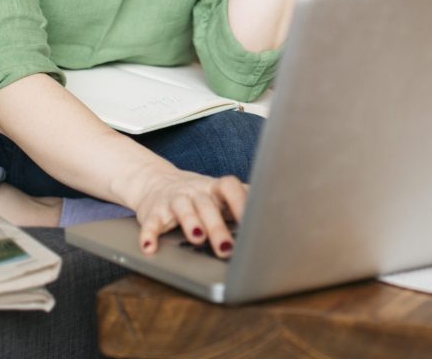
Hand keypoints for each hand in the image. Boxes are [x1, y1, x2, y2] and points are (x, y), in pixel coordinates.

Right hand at [130, 167, 246, 257]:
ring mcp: (173, 200)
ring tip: (197, 239)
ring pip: (182, 209)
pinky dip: (149, 235)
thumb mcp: (221, 195)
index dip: (240, 202)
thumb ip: (245, 198)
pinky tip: (151, 248)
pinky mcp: (153, 212)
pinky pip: (150, 223)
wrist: (156, 182)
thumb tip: (282, 206)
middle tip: (226, 249)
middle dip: (217, 226)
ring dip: (190, 223)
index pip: (230, 187)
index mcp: (214, 188)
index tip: (253, 221)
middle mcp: (194, 191)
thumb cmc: (199, 195)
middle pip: (207, 205)